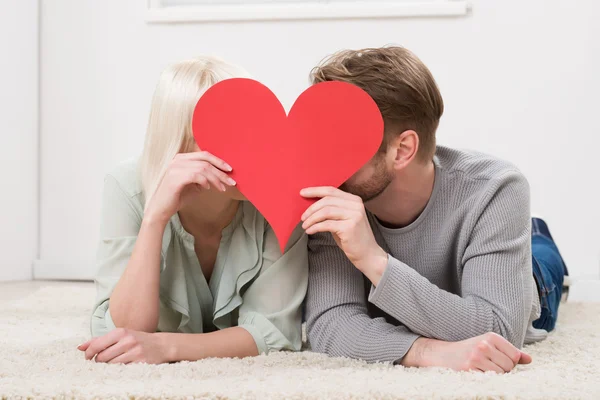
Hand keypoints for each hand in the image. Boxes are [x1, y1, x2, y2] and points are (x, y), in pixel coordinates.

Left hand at [77, 328, 170, 363]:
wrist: (161, 345)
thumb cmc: (137, 340)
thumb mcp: (120, 335)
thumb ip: (99, 340)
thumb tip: (80, 347)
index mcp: (121, 332)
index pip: (96, 345)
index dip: (88, 354)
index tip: (87, 358)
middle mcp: (128, 340)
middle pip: (102, 358)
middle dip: (99, 362)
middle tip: (102, 362)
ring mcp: (135, 352)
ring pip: (110, 365)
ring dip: (108, 367)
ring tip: (113, 363)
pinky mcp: (141, 362)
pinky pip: (122, 370)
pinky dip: (118, 370)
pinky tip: (122, 366)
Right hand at [145, 151, 235, 223]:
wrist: (160, 210)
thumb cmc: (177, 197)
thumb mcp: (193, 185)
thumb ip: (204, 178)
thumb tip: (221, 176)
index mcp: (181, 159)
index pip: (204, 155)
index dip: (219, 161)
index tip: (230, 170)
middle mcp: (177, 160)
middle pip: (206, 160)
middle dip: (221, 171)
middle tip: (232, 182)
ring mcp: (175, 167)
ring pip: (203, 168)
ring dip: (216, 179)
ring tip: (222, 189)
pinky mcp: (174, 177)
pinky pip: (196, 175)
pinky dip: (205, 181)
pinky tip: (207, 188)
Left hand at [300, 186, 387, 282]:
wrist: (368, 255)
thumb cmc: (352, 238)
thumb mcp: (343, 219)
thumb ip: (332, 210)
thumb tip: (311, 206)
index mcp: (354, 200)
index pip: (331, 191)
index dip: (315, 191)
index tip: (302, 193)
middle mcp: (356, 205)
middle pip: (327, 200)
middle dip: (311, 208)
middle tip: (303, 218)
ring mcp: (354, 215)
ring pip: (325, 211)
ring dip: (311, 219)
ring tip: (305, 225)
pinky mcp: (349, 227)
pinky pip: (326, 224)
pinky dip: (315, 227)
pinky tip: (310, 231)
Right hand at [403, 333, 531, 372]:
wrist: (441, 354)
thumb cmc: (469, 350)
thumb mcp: (489, 345)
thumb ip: (510, 352)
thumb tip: (529, 360)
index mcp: (491, 336)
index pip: (515, 356)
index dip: (508, 362)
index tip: (495, 359)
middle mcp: (484, 344)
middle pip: (509, 366)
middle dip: (501, 369)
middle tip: (485, 364)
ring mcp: (476, 357)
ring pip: (500, 374)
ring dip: (493, 375)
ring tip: (480, 368)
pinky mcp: (469, 368)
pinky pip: (489, 379)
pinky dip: (484, 379)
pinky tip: (475, 372)